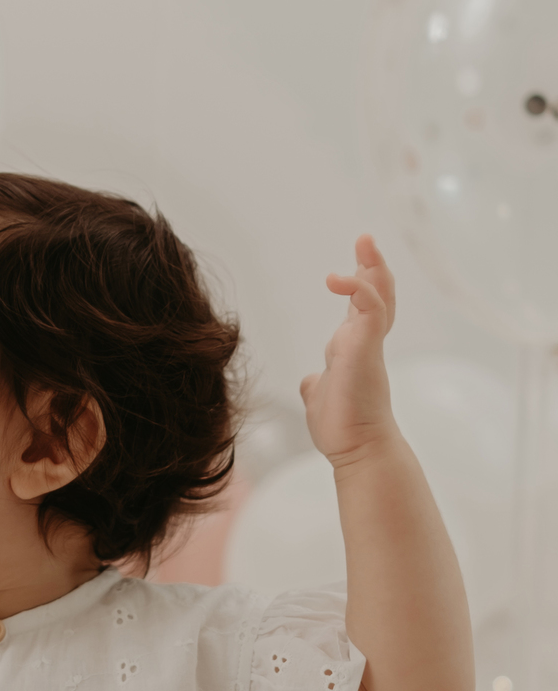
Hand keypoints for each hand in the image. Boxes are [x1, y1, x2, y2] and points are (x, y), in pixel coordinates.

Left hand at [299, 235, 397, 467]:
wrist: (358, 451)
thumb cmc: (343, 427)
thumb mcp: (322, 397)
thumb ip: (318, 383)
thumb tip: (311, 382)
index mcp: (354, 350)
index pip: (362, 309)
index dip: (360, 284)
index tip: (352, 263)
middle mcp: (364, 343)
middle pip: (377, 294)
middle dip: (373, 266)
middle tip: (366, 239)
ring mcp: (368, 346)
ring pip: (379, 297)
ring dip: (372, 269)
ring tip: (365, 243)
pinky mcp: (367, 351)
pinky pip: (371, 312)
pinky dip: (360, 291)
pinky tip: (340, 278)